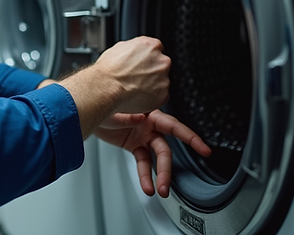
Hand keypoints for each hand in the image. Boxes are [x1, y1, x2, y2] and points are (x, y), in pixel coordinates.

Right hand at [57, 36, 171, 138]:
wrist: (106, 86)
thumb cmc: (109, 69)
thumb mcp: (120, 48)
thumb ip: (134, 48)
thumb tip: (135, 51)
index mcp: (152, 45)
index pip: (156, 50)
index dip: (147, 59)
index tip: (141, 65)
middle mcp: (162, 61)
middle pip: (161, 66)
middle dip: (151, 72)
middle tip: (136, 78)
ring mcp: (164, 79)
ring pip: (161, 82)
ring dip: (152, 86)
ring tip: (134, 88)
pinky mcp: (163, 95)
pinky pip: (160, 97)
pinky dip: (152, 98)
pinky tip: (138, 96)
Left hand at [95, 110, 210, 197]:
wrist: (89, 110)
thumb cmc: (104, 103)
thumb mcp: (114, 110)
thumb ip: (129, 116)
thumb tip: (143, 119)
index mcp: (150, 113)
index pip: (173, 126)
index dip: (190, 137)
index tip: (204, 149)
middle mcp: (150, 126)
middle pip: (165, 149)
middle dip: (168, 168)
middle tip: (169, 184)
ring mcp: (143, 137)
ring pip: (157, 158)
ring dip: (160, 175)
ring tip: (160, 190)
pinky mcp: (135, 146)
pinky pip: (143, 163)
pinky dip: (145, 175)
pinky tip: (146, 186)